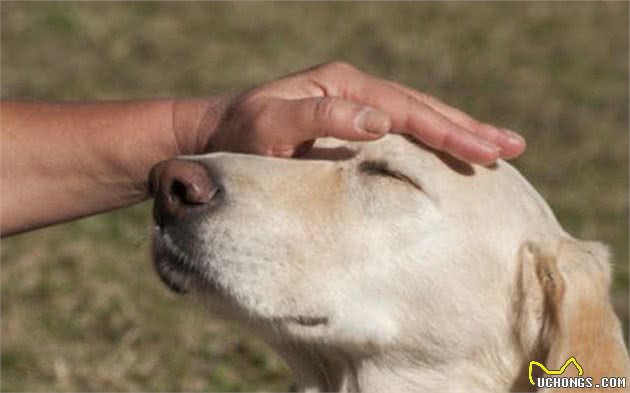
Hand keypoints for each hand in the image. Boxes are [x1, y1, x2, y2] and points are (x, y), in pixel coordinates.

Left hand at [187, 62, 524, 163]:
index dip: (449, 131)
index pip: (407, 110)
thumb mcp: (270, 126)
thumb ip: (320, 118)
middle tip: (513, 147)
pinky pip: (399, 131)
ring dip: (457, 132)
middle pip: (422, 108)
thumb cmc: (239, 137)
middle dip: (467, 129)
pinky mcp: (349, 122)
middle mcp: (353, 90)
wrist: (214, 137)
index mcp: (343, 86)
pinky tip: (449, 151)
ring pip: (416, 117)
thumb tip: (380, 120)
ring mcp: (353, 104)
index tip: (486, 151)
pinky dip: (430, 141)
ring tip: (498, 147)